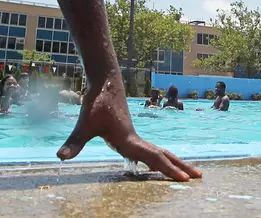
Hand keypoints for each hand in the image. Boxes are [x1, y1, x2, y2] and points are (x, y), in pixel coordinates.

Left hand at [57, 74, 201, 181]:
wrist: (105, 80)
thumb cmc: (95, 101)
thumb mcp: (84, 123)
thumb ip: (74, 142)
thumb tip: (61, 157)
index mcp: (129, 139)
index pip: (153, 158)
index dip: (168, 170)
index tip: (185, 179)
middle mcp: (135, 138)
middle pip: (163, 155)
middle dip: (180, 166)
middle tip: (200, 176)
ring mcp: (134, 134)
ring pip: (158, 151)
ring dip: (173, 161)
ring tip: (188, 171)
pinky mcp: (129, 131)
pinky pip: (149, 148)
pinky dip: (159, 157)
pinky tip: (157, 164)